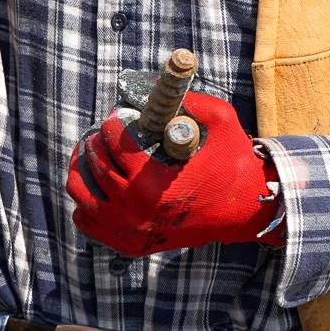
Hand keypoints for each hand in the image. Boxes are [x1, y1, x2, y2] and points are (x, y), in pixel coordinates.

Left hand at [66, 91, 282, 256]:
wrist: (248, 211)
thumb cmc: (235, 163)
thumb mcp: (221, 121)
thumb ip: (189, 99)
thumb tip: (155, 85)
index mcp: (152, 185)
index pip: (113, 144)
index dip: (112, 123)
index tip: (118, 116)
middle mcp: (135, 212)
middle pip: (94, 164)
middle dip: (98, 140)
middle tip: (108, 130)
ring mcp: (129, 232)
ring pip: (81, 193)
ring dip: (84, 167)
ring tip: (96, 152)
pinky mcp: (129, 245)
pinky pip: (86, 221)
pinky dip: (86, 201)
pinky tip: (99, 184)